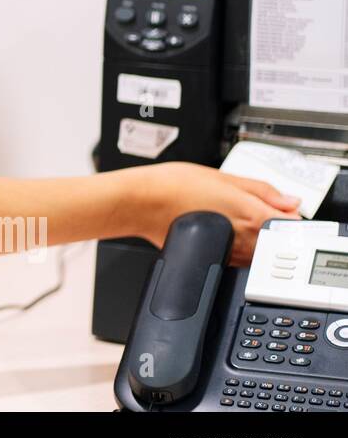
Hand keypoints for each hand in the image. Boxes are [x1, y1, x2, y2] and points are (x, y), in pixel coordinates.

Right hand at [136, 162, 301, 264]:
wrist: (143, 203)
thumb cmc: (175, 187)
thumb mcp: (225, 177)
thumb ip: (263, 191)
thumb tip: (289, 200)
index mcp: (254, 217)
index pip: (293, 226)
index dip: (291, 216)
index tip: (283, 209)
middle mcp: (246, 240)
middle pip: (279, 241)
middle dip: (275, 227)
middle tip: (253, 208)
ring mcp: (231, 253)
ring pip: (262, 251)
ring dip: (258, 238)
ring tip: (232, 217)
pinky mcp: (217, 260)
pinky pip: (242, 259)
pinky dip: (241, 248)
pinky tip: (223, 231)